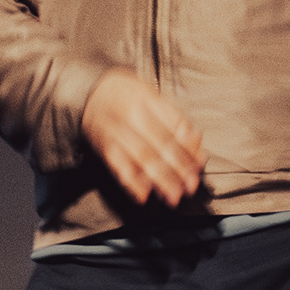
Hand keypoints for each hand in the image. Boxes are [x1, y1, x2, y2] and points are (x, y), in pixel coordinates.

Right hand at [81, 68, 205, 207]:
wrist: (91, 93)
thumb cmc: (127, 95)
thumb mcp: (153, 96)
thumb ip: (175, 119)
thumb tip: (195, 143)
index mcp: (146, 103)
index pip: (172, 131)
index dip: (187, 151)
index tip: (198, 166)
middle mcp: (131, 119)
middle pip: (158, 148)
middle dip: (177, 170)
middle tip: (189, 186)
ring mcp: (116, 135)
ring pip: (141, 161)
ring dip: (159, 181)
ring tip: (172, 196)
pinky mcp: (104, 149)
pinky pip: (119, 168)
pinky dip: (131, 184)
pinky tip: (143, 195)